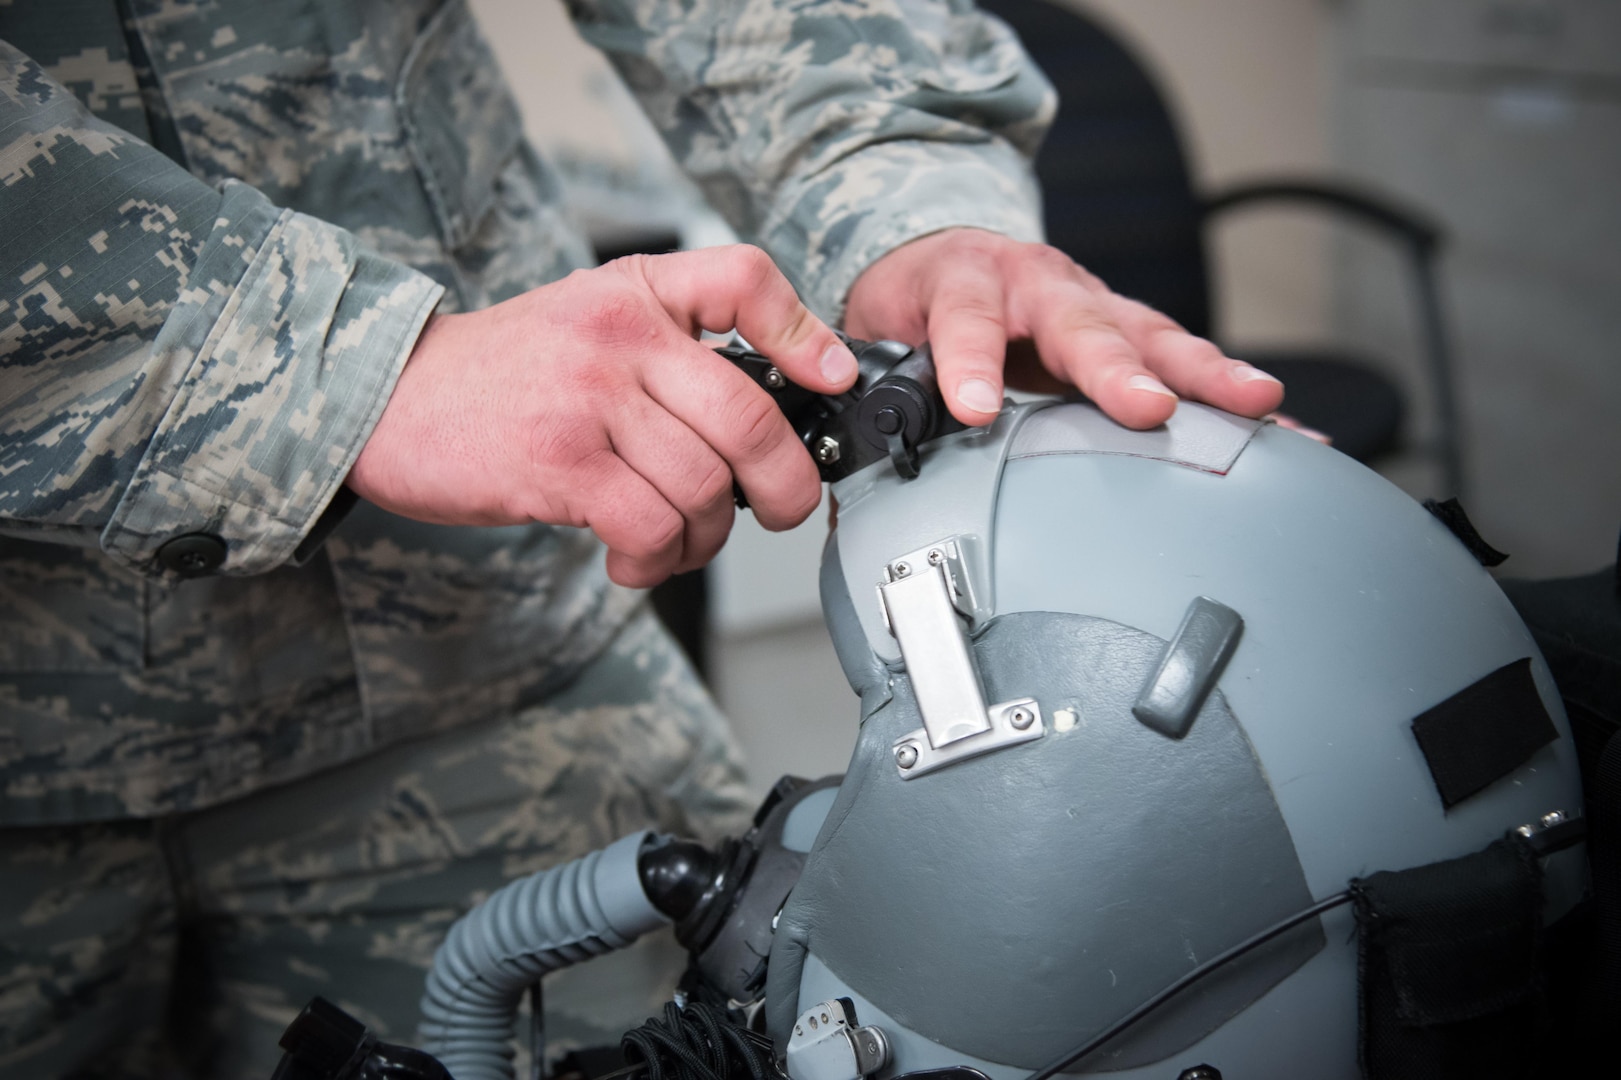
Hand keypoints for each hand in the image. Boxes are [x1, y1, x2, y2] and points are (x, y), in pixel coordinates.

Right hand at [348, 246, 857, 586]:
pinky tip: (635, 557)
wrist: (388, 397)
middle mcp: (619, 336)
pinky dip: (658, 560)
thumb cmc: (500, 372)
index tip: (831, 378)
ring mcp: (590, 401)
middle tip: (782, 510)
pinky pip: (651, 526)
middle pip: (749, 416)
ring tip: (676, 541)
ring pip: (705, 487)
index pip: (743, 279)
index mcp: (634, 293)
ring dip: (707, 537)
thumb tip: (769, 393)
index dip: (805, 330)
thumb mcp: (587, 314)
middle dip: (786, 485)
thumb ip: (670, 336)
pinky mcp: (559, 465)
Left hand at [843, 228, 1284, 428]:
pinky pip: (1185, 361)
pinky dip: (1232, 397)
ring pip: (1149, 334)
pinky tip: (1285, 431)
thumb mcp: (877, 342)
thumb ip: (875, 408)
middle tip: (1143, 406)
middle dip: (1113, 366)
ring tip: (1252, 405)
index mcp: (959, 284)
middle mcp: (1035, 283)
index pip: (964, 319)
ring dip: (1203, 374)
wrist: (940, 249)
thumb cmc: (914, 305)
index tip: (974, 407)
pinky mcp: (1128, 329)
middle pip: (1078, 321)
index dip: (969, 360)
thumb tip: (861, 493)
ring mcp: (1090, 303)